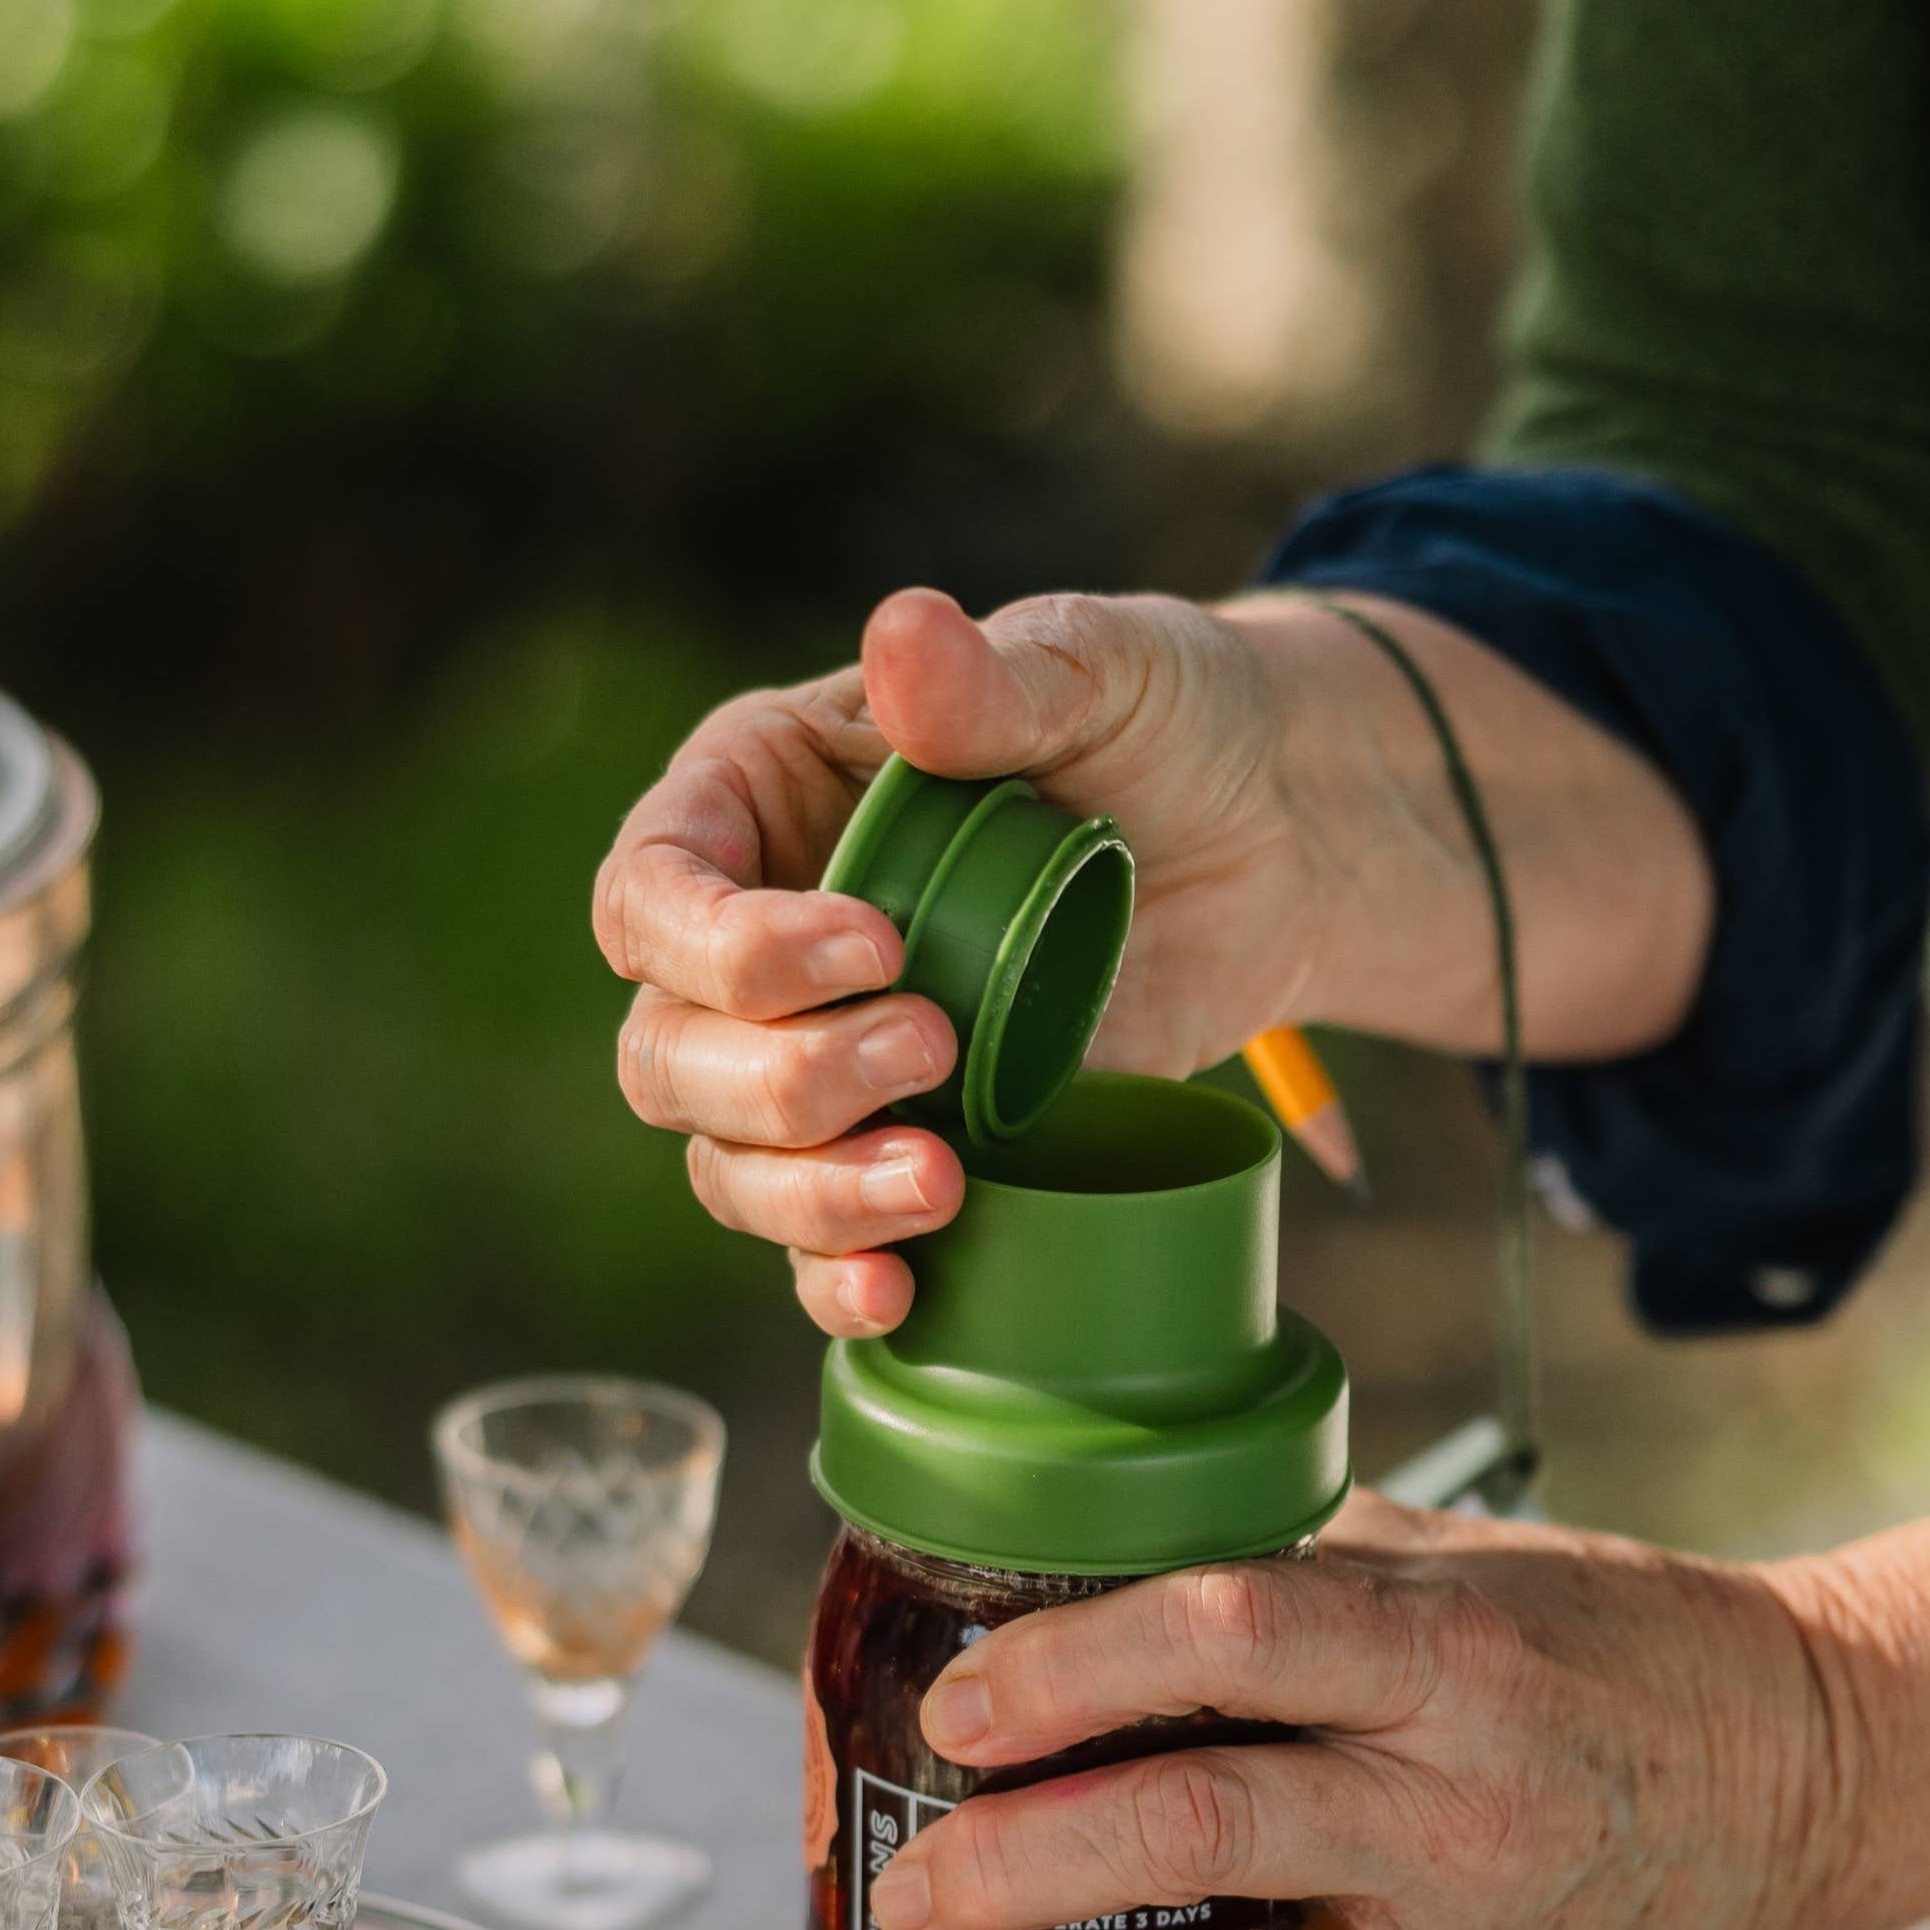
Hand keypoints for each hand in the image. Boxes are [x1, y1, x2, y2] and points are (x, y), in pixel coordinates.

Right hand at [593, 585, 1343, 1338]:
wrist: (1277, 841)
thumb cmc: (1168, 722)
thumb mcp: (1100, 669)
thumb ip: (999, 675)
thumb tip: (901, 636)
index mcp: (758, 798)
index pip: (652, 892)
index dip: (727, 943)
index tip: (874, 945)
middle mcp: (759, 939)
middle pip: (671, 1053)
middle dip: (784, 1078)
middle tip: (936, 1044)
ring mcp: (827, 1055)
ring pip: (729, 1164)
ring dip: (813, 1194)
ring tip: (943, 1181)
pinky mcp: (903, 1141)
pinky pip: (816, 1242)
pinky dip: (838, 1278)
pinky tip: (898, 1293)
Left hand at [864, 1441, 1929, 1929]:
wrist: (1806, 1769)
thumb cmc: (1613, 1635)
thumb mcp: (1460, 1556)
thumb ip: (1289, 1557)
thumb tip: (1087, 1548)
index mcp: (1440, 1652)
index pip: (1235, 1637)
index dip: (1079, 1667)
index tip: (961, 1703)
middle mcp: (1445, 1804)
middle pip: (1205, 1831)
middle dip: (1027, 1865)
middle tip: (906, 1882)